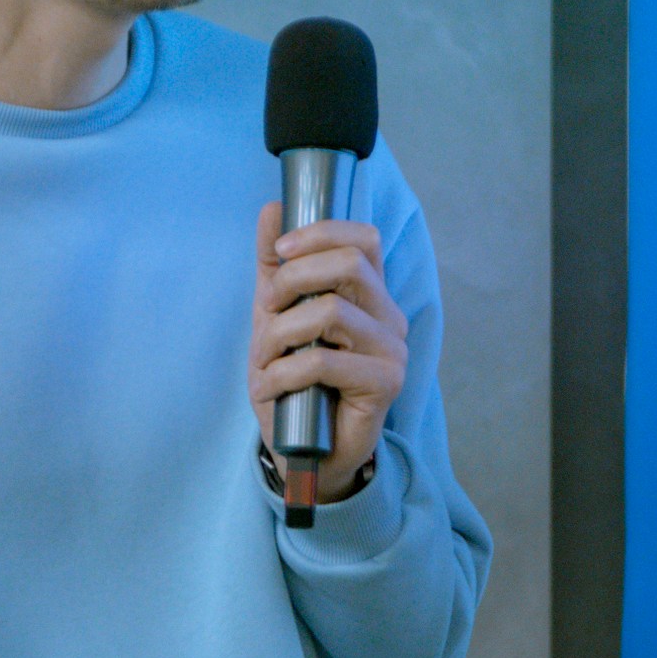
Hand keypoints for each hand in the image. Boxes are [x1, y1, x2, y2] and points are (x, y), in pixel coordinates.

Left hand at [249, 202, 407, 503]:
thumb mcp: (275, 317)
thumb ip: (275, 266)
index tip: (281, 250)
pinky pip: (324, 360)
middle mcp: (389, 316)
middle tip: (267, 309)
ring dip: (280, 333)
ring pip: (332, 311)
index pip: (363, 238)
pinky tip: (269, 387)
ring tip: (264, 360)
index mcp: (369, 293)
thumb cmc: (295, 381)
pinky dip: (283, 373)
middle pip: (349, 265)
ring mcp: (392, 350)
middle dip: (293, 278)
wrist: (304, 449)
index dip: (321, 233)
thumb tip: (272, 208)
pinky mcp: (386, 383)